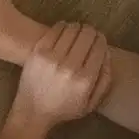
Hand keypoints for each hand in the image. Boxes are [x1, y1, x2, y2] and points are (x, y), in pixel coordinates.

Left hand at [10, 19, 116, 134]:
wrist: (31, 111)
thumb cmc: (64, 109)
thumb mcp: (91, 103)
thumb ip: (105, 80)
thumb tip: (107, 53)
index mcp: (85, 80)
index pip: (99, 48)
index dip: (101, 40)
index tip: (100, 39)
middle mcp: (70, 67)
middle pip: (87, 35)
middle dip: (91, 32)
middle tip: (89, 33)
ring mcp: (51, 58)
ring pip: (71, 29)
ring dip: (77, 27)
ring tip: (77, 31)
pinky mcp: (37, 52)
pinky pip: (54, 30)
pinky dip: (62, 26)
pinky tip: (64, 29)